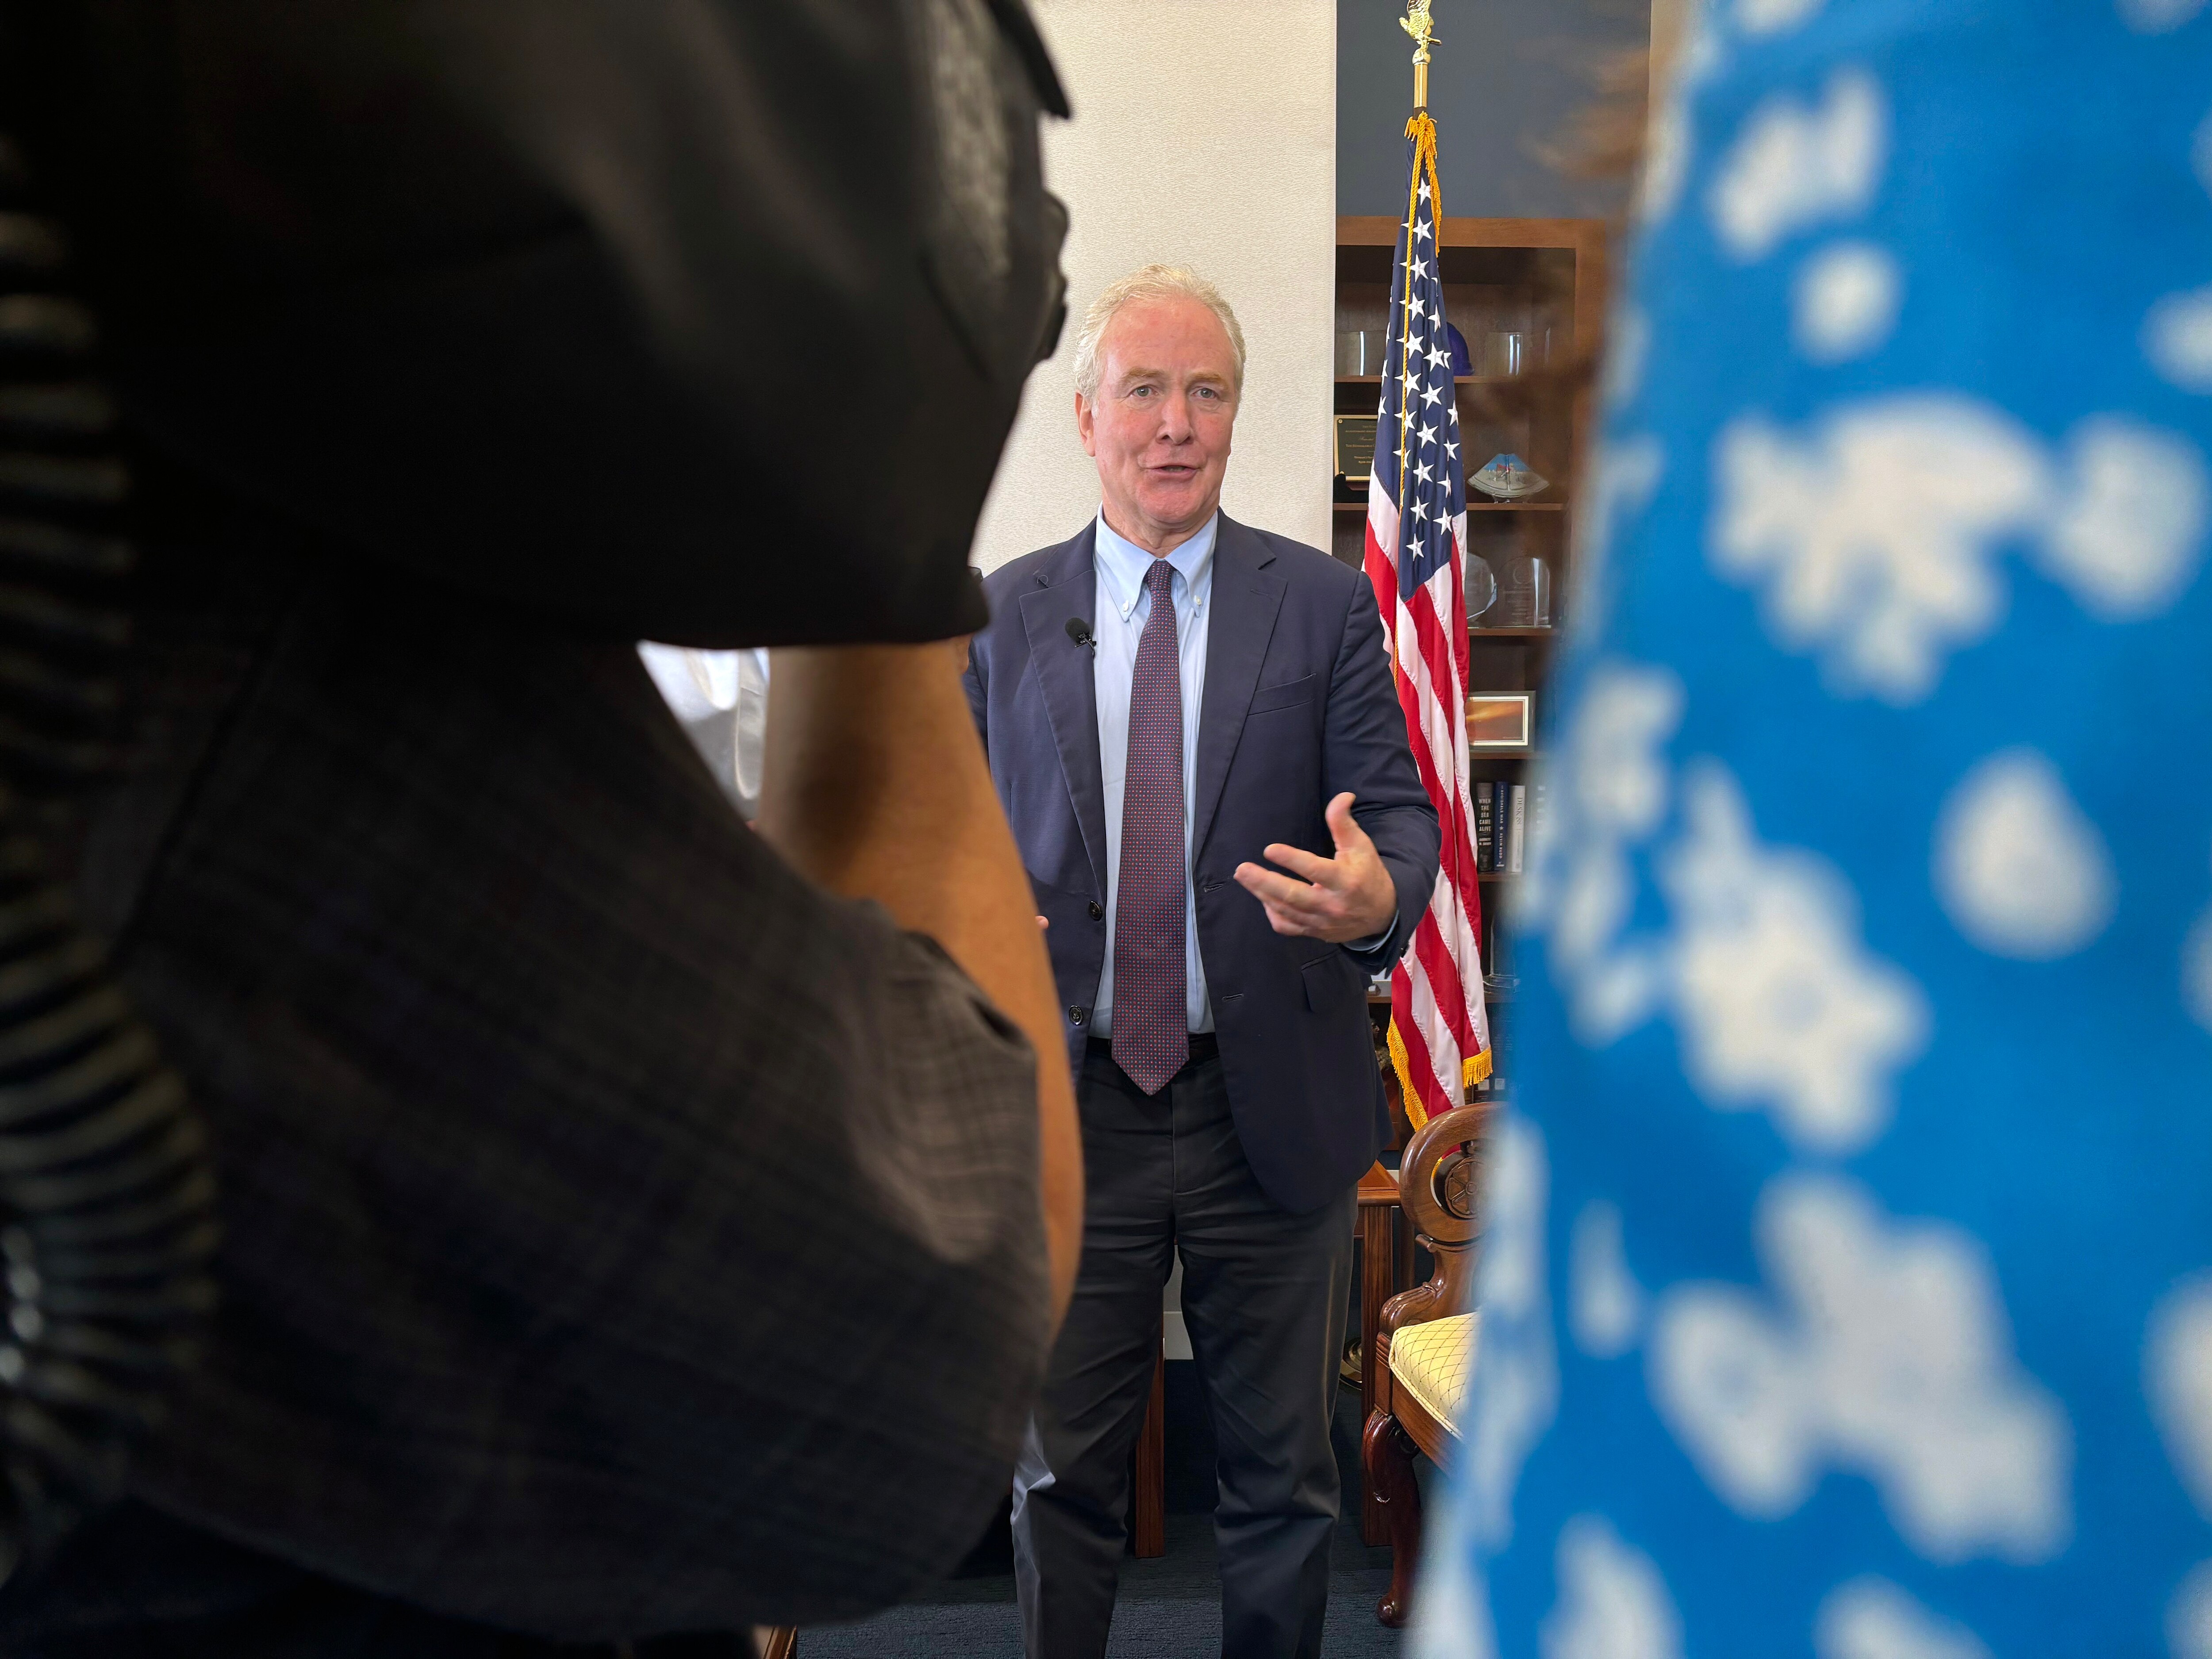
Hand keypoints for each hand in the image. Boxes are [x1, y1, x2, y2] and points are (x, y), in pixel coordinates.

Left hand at [1233, 793, 1399, 942]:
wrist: (1382, 914)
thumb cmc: (1368, 874)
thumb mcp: (1361, 846)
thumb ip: (1344, 822)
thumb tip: (1342, 796)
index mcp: (1345, 881)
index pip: (1315, 870)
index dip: (1291, 859)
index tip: (1269, 849)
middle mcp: (1332, 905)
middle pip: (1293, 896)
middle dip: (1264, 883)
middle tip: (1242, 870)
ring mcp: (1321, 922)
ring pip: (1286, 911)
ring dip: (1262, 894)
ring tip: (1244, 877)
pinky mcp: (1315, 932)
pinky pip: (1288, 927)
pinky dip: (1273, 914)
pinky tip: (1264, 898)